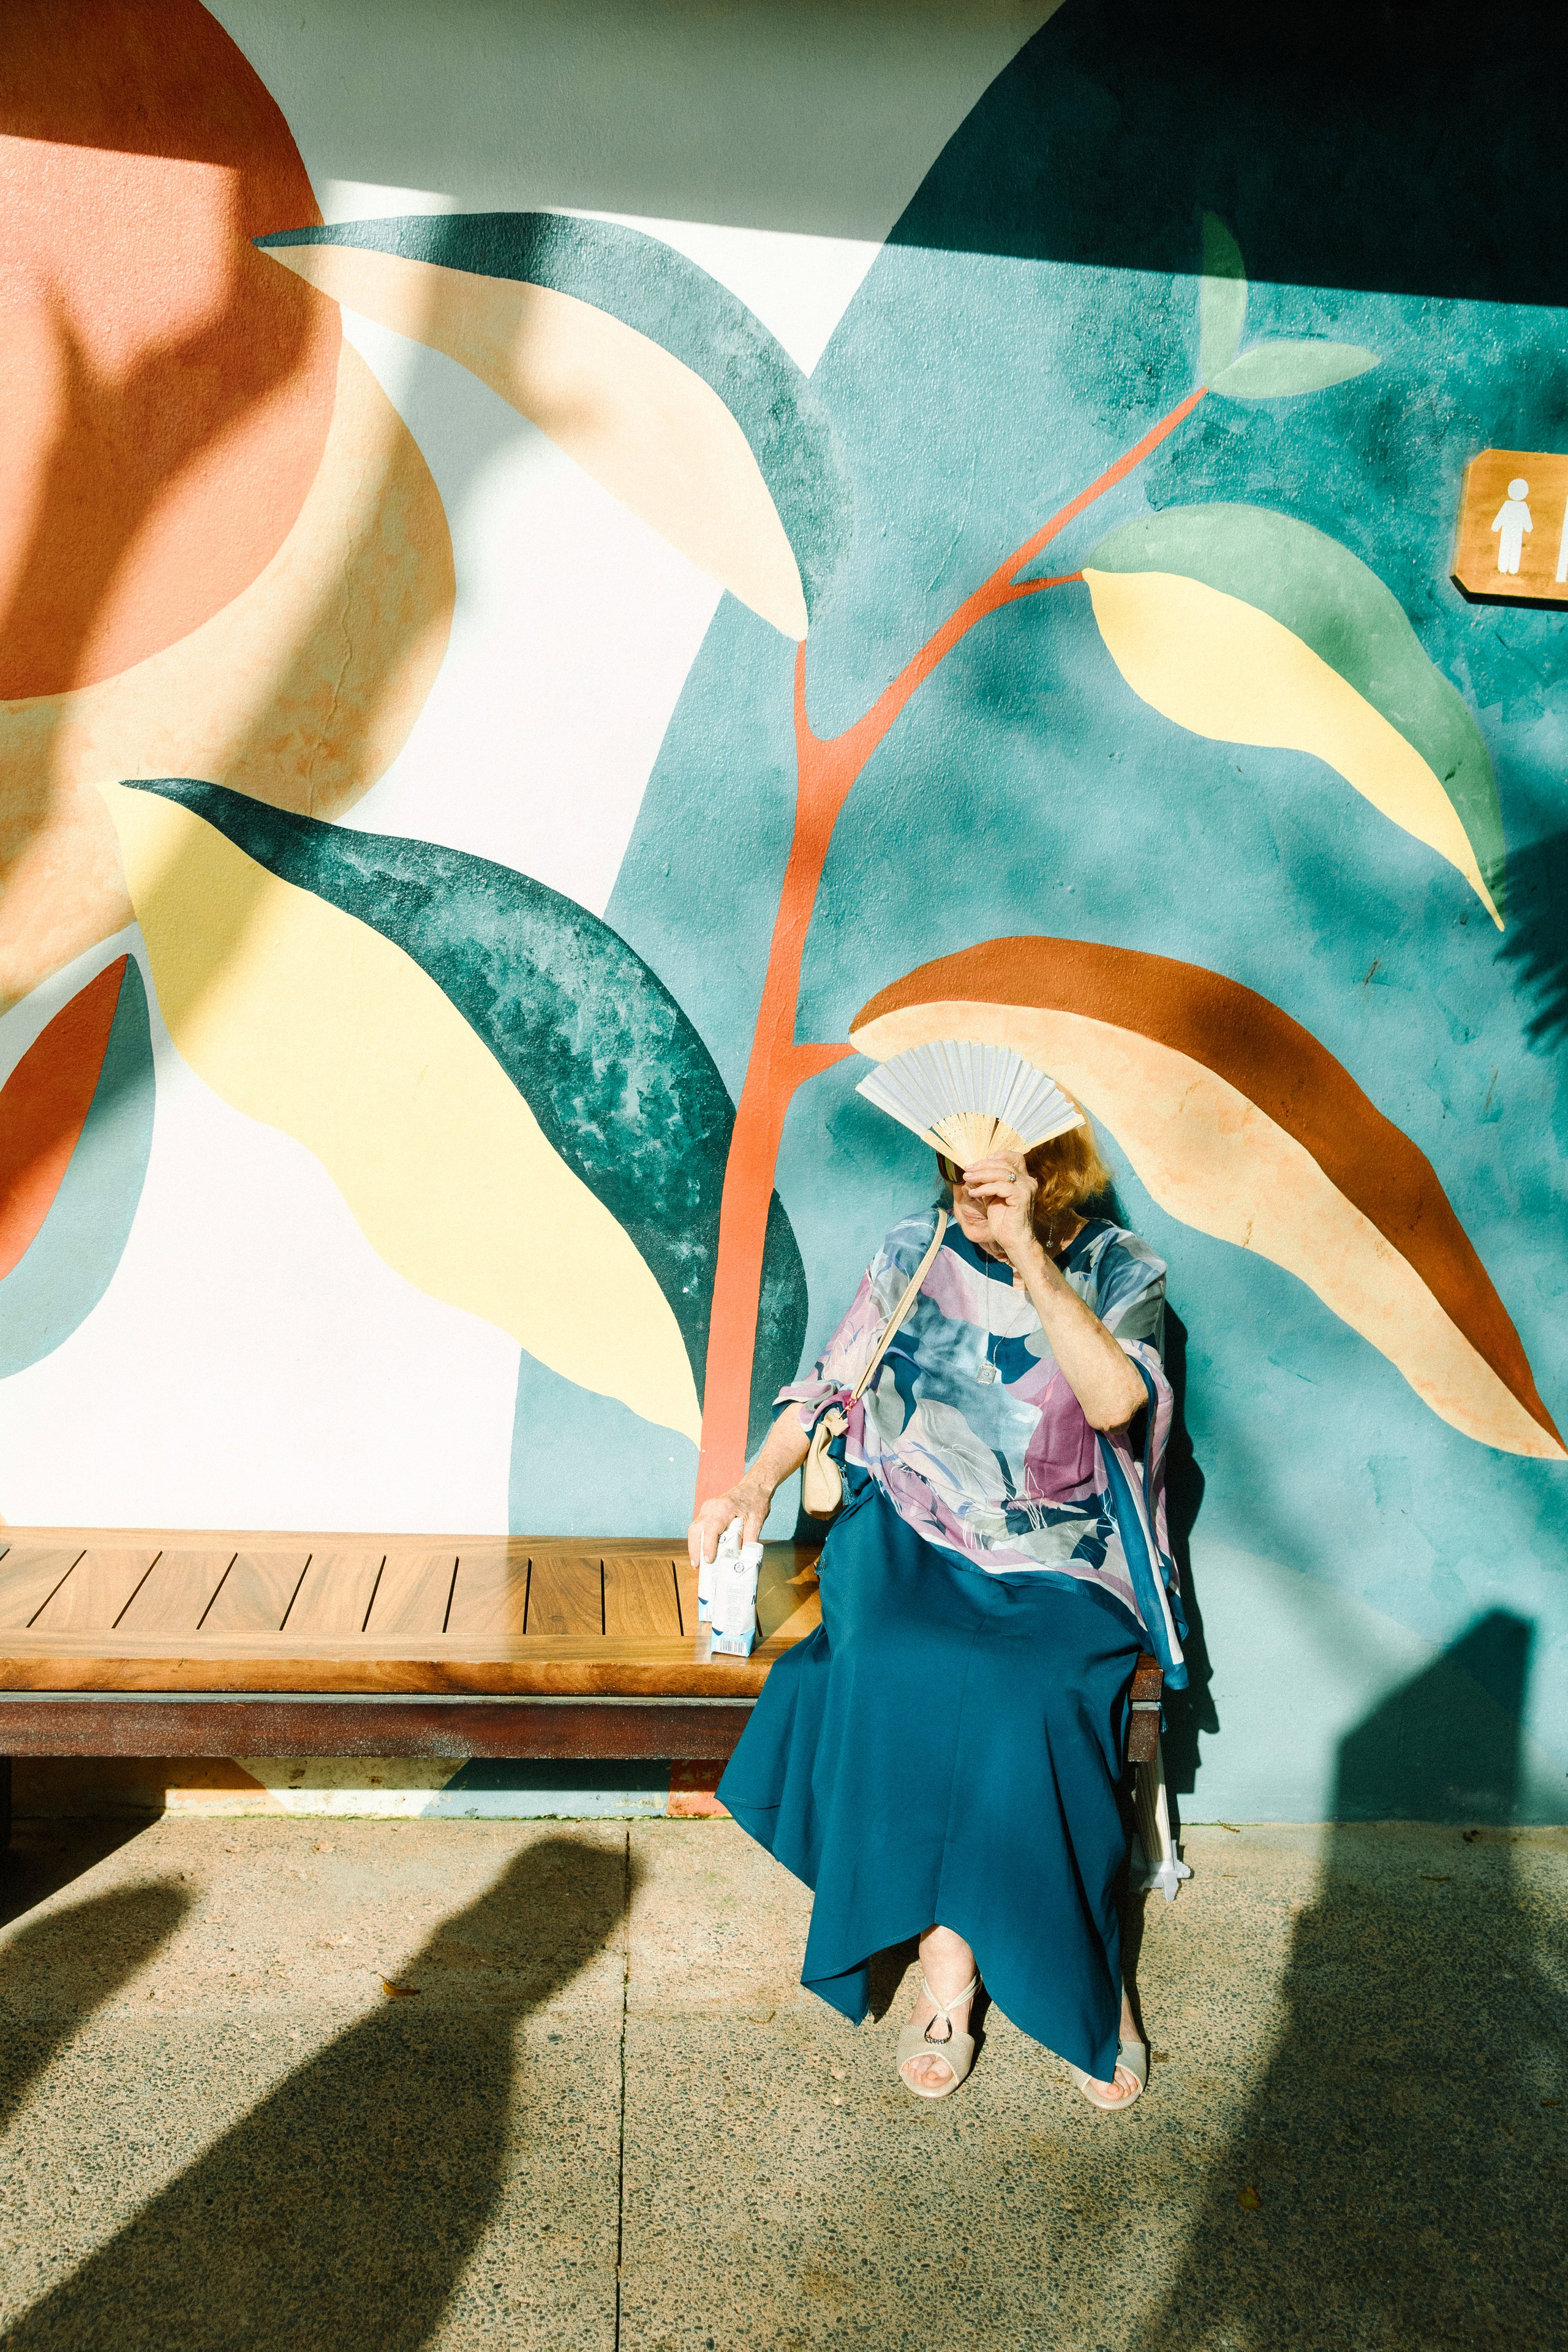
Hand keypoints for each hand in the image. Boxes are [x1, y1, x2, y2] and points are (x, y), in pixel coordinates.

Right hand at [687, 1476, 770, 1570]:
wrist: (754, 1486)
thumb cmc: (756, 1501)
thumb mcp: (757, 1521)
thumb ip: (751, 1539)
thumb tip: (747, 1558)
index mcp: (724, 1507)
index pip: (711, 1529)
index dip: (707, 1545)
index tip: (708, 1560)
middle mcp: (712, 1506)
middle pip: (696, 1529)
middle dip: (694, 1548)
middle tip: (697, 1566)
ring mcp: (708, 1507)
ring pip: (694, 1527)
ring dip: (694, 1545)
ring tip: (697, 1562)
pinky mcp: (707, 1510)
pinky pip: (698, 1525)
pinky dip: (697, 1538)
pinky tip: (701, 1550)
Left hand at [960, 1151, 1039, 1266]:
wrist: (1013, 1241)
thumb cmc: (1004, 1222)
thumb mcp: (993, 1198)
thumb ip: (987, 1184)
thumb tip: (971, 1172)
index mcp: (1024, 1180)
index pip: (1016, 1157)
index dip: (1000, 1155)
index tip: (983, 1159)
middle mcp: (1028, 1181)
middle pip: (1004, 1164)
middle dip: (982, 1165)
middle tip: (967, 1170)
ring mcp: (1026, 1188)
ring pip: (1001, 1173)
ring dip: (980, 1175)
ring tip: (967, 1178)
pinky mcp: (1021, 1197)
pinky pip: (999, 1186)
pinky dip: (984, 1188)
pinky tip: (973, 1193)